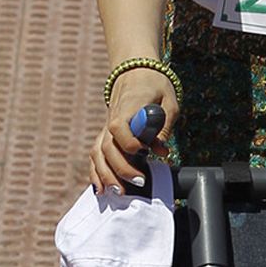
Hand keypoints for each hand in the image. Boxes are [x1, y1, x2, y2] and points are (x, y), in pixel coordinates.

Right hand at [88, 68, 180, 194]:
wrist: (136, 73)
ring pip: (98, 154)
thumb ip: (165, 126)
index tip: (145, 153)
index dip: (130, 143)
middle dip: (121, 168)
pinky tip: (101, 190)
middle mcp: (111, 120)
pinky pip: (96, 155)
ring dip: (106, 175)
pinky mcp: (106, 135)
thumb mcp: (169, 102)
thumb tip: (161, 152)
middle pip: (107, 147)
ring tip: (118, 193)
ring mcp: (106, 128)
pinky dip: (96, 173)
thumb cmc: (155, 86)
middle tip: (139, 182)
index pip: (119, 128)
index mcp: (125, 108)